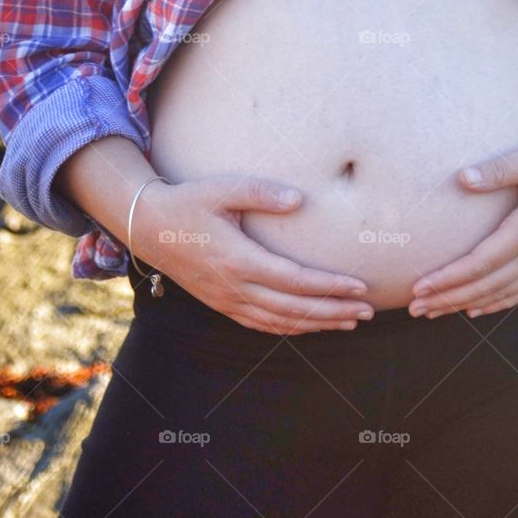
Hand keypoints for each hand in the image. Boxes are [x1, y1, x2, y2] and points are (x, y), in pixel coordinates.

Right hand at [132, 175, 374, 334]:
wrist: (148, 227)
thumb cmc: (188, 202)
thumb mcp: (222, 188)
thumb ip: (261, 192)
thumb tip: (299, 199)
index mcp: (239, 260)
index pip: (295, 280)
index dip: (330, 287)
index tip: (360, 287)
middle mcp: (235, 287)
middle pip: (294, 308)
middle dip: (335, 311)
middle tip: (369, 311)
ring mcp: (227, 300)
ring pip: (281, 322)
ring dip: (318, 324)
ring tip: (351, 321)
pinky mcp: (222, 304)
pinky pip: (262, 324)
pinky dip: (291, 328)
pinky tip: (311, 326)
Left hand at [408, 136, 517, 318]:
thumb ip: (498, 169)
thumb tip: (461, 178)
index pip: (481, 262)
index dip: (449, 278)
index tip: (420, 287)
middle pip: (486, 285)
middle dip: (448, 298)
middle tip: (415, 308)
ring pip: (502, 293)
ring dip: (466, 305)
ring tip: (434, 312)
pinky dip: (497, 303)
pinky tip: (476, 310)